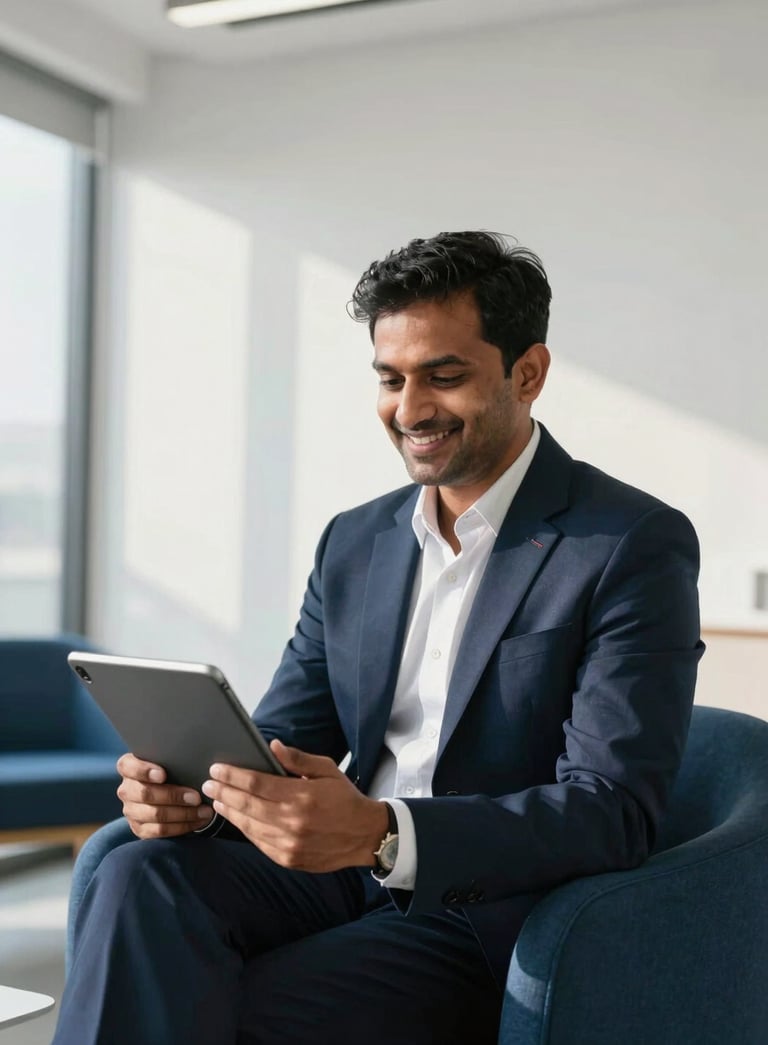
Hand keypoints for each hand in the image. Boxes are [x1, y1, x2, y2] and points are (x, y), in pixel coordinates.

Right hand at [116, 753, 214, 838]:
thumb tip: (195, 758)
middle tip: (196, 797)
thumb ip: (174, 758)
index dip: (144, 771)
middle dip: (173, 796)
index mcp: (128, 767)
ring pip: (155, 814)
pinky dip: (182, 826)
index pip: (129, 766)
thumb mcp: (170, 760)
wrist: (170, 794)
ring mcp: (131, 811)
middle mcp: (126, 789)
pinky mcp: (139, 828)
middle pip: (145, 794)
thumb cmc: (173, 770)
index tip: (162, 775)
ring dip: (183, 814)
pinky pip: (160, 831)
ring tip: (204, 811)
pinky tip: (198, 821)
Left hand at [201, 740, 389, 872]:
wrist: (364, 835)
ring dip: (230, 812)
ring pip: (249, 826)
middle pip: (247, 804)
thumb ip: (298, 759)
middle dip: (224, 792)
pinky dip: (245, 829)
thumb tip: (273, 747)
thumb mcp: (327, 769)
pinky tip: (237, 819)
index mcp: (301, 795)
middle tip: (208, 784)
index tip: (217, 769)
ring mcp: (289, 843)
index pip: (256, 783)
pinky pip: (258, 842)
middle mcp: (292, 821)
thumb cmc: (345, 799)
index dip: (233, 775)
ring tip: (217, 801)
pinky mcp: (288, 858)